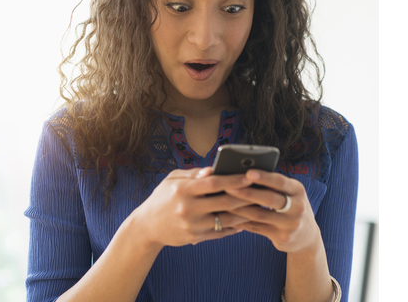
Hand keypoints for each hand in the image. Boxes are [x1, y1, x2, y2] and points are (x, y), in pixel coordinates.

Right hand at [126, 167, 254, 251]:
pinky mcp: (195, 238)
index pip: (212, 183)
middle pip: (224, 202)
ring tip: (257, 206)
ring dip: (244, 213)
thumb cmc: (162, 198)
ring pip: (226, 219)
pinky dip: (234, 226)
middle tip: (261, 191)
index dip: (233, 179)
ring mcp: (192, 225)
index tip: (249, 176)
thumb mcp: (172, 180)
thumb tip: (215, 169)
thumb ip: (194, 174)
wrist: (146, 227)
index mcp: (182, 190)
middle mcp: (188, 208)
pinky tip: (244, 220)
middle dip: (245, 196)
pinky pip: (221, 232)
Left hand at [225, 169, 321, 253]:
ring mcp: (291, 224)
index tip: (248, 172)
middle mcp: (298, 207)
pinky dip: (240, 221)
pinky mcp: (282, 237)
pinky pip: (256, 227)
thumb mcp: (289, 192)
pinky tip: (227, 215)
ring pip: (259, 215)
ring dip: (238, 208)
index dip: (264, 177)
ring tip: (222, 200)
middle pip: (270, 199)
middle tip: (227, 186)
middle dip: (247, 192)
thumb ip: (271, 184)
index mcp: (298, 190)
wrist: (306, 236)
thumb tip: (241, 171)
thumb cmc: (289, 206)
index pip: (280, 182)